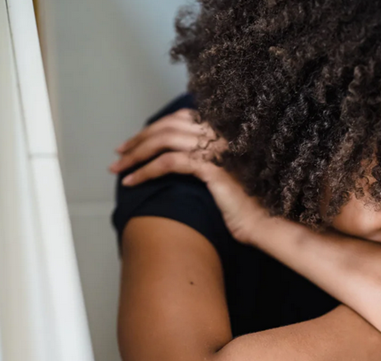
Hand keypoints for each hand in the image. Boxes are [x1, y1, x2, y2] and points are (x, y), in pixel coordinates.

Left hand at [109, 109, 269, 244]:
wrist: (262, 222)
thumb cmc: (240, 204)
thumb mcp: (218, 175)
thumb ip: (201, 159)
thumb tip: (170, 158)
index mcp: (221, 132)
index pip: (179, 119)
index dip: (153, 129)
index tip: (133, 143)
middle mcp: (218, 134)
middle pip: (167, 126)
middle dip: (138, 140)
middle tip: (119, 154)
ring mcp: (216, 148)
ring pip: (164, 141)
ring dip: (136, 155)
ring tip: (118, 168)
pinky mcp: (212, 167)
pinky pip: (169, 162)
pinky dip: (146, 171)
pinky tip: (132, 182)